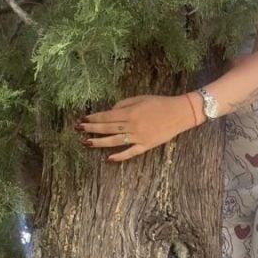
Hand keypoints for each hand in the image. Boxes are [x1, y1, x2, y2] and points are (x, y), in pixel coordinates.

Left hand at [75, 94, 198, 162]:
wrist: (180, 113)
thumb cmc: (160, 103)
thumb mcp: (140, 98)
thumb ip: (123, 104)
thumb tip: (110, 112)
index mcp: (130, 112)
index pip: (106, 116)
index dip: (93, 118)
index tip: (82, 119)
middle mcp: (132, 126)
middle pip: (107, 128)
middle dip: (91, 129)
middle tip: (77, 130)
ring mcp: (139, 137)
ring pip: (115, 142)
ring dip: (99, 143)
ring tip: (86, 143)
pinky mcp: (146, 145)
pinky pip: (130, 153)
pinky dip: (119, 156)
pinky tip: (108, 159)